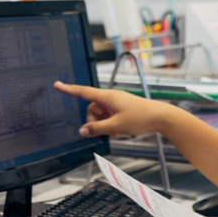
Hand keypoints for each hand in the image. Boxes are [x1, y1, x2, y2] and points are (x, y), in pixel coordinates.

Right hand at [53, 81, 174, 136]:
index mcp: (107, 96)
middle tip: (104, 131)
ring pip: (100, 115)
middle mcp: (110, 98)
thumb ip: (97, 129)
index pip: (83, 92)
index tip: (57, 85)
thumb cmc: (140, 117)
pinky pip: (108, 117)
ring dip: (103, 125)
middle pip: (91, 109)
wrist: (159, 117)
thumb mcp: (116, 126)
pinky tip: (117, 131)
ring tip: (115, 131)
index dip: (69, 89)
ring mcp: (115, 103)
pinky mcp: (120, 108)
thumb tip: (83, 131)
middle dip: (94, 121)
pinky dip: (109, 124)